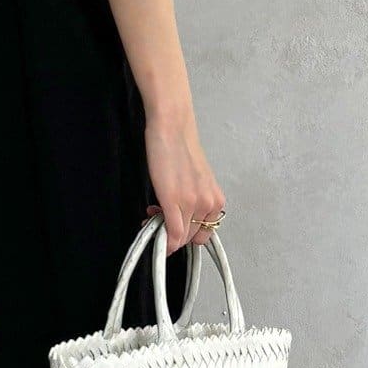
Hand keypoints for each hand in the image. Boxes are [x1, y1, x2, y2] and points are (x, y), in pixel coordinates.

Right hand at [144, 117, 225, 251]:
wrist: (172, 128)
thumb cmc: (181, 149)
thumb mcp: (196, 181)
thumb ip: (193, 202)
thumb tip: (180, 218)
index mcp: (216, 200)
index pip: (203, 234)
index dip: (185, 235)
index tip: (173, 229)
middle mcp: (209, 204)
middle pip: (191, 238)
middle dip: (173, 235)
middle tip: (158, 220)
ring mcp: (192, 203)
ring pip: (180, 237)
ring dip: (164, 232)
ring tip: (153, 213)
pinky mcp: (173, 200)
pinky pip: (171, 232)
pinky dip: (163, 239)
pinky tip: (151, 225)